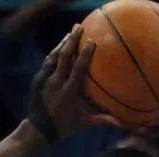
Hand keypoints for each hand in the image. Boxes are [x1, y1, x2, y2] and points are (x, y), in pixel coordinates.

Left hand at [27, 25, 114, 139]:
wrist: (38, 128)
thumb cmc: (64, 126)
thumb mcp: (83, 124)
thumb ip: (101, 120)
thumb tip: (120, 123)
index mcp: (68, 92)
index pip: (78, 69)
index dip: (84, 55)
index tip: (91, 42)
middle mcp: (56, 82)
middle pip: (64, 56)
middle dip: (72, 40)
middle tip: (79, 27)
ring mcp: (45, 79)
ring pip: (54, 56)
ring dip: (62, 44)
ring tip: (71, 33)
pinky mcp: (39, 78)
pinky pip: (48, 62)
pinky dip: (55, 53)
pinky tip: (60, 47)